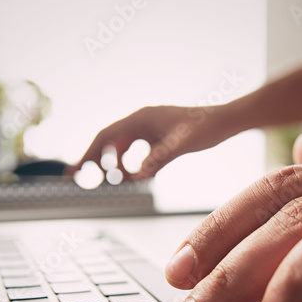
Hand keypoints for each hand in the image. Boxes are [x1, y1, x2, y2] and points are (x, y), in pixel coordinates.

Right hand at [72, 105, 240, 179]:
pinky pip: (137, 152)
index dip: (89, 154)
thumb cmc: (205, 127)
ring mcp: (150, 130)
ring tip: (112, 182)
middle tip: (81, 180)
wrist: (225, 121)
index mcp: (141, 119)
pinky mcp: (159, 138)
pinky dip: (133, 165)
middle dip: (96, 161)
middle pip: (110, 142)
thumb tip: (137, 176)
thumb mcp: (181, 144)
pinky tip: (135, 178)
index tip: (76, 170)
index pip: (106, 136)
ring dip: (115, 165)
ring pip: (122, 148)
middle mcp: (141, 122)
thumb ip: (159, 159)